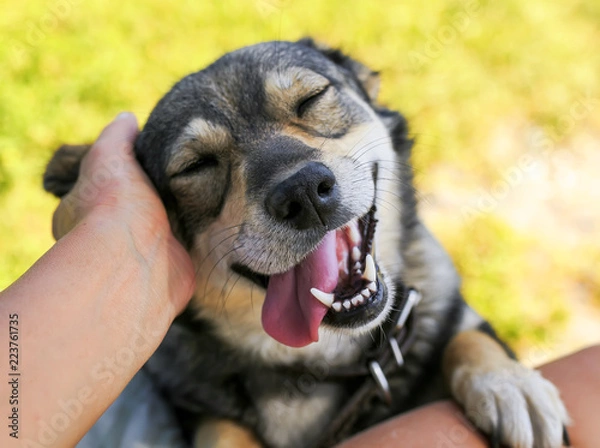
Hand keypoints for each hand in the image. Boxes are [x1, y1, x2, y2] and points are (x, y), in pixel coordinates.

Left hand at [52, 112, 194, 313]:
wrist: (138, 260)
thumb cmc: (115, 207)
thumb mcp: (109, 155)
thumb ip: (118, 136)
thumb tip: (128, 118)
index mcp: (82, 212)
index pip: (99, 189)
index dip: (119, 175)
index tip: (144, 162)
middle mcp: (108, 239)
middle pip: (134, 210)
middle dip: (154, 197)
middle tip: (182, 175)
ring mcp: (141, 258)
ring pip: (162, 230)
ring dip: (180, 217)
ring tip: (205, 190)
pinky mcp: (172, 271)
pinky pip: (186, 250)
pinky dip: (198, 238)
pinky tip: (214, 219)